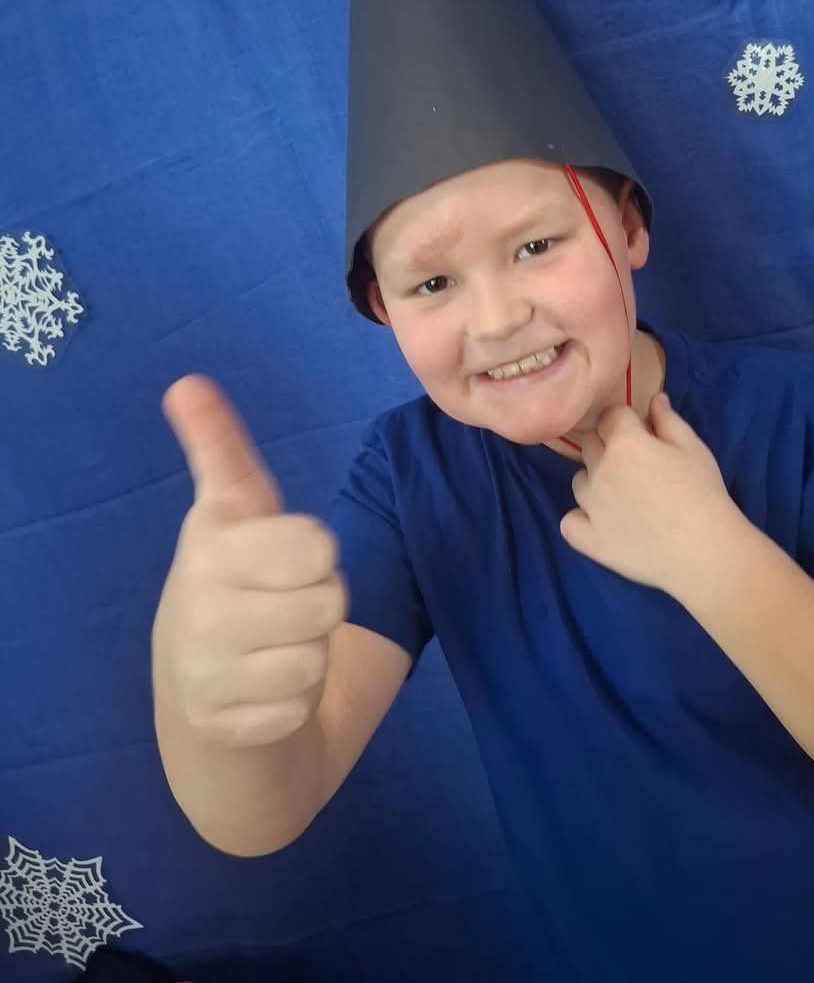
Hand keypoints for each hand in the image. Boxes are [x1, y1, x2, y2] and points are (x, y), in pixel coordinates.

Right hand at [154, 376, 347, 747]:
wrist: (195, 690)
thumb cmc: (232, 580)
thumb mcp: (231, 510)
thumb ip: (221, 449)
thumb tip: (188, 382)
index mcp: (211, 544)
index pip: (312, 543)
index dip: (315, 549)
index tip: (290, 550)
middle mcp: (200, 604)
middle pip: (329, 598)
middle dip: (322, 599)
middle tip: (286, 600)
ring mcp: (206, 670)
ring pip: (317, 655)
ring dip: (310, 653)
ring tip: (273, 643)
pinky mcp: (224, 725)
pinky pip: (300, 705)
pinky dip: (293, 701)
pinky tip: (263, 689)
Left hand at [560, 392, 743, 596]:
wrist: (704, 550)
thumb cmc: (704, 493)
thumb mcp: (693, 448)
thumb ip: (668, 420)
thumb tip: (654, 399)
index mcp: (625, 442)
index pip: (610, 416)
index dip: (626, 421)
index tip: (642, 433)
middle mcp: (600, 470)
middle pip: (591, 445)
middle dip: (609, 446)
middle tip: (637, 464)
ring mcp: (590, 506)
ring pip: (579, 481)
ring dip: (596, 481)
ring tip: (624, 496)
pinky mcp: (590, 539)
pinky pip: (569, 522)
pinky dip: (581, 519)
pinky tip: (602, 522)